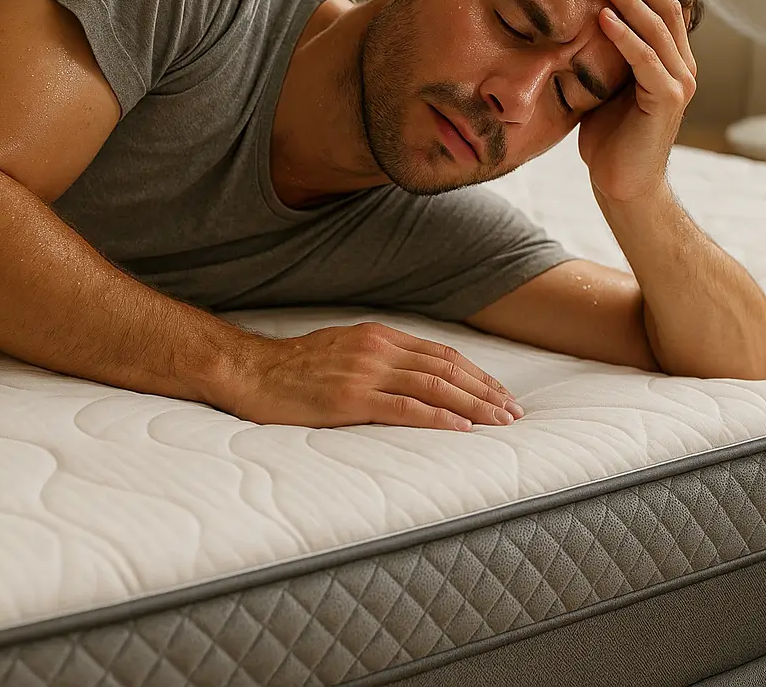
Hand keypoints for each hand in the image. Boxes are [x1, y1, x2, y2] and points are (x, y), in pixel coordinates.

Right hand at [226, 322, 523, 429]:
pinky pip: (404, 408)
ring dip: (472, 405)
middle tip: (513, 412)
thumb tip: (413, 376)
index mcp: (379, 337)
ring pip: (433, 387)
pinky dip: (437, 418)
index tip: (500, 393)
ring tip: (499, 422)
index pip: (442, 354)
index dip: (476, 374)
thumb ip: (379, 359)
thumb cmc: (295, 367)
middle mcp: (378, 350)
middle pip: (446, 369)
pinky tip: (460, 429)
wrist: (252, 372)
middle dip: (485, 391)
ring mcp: (365, 373)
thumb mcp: (344, 350)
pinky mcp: (350, 399)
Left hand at [577, 0, 696, 201]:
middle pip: (667, 10)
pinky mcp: (668, 100)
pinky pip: (646, 60)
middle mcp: (682, 67)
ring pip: (659, 30)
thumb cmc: (610, 138)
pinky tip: (604, 18)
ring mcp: (679, 82)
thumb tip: (575, 24)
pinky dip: (625, 37)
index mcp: (670, 60)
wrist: (621, 184)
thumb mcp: (605, 86)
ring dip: (631, 2)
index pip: (662, 9)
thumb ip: (605, 56)